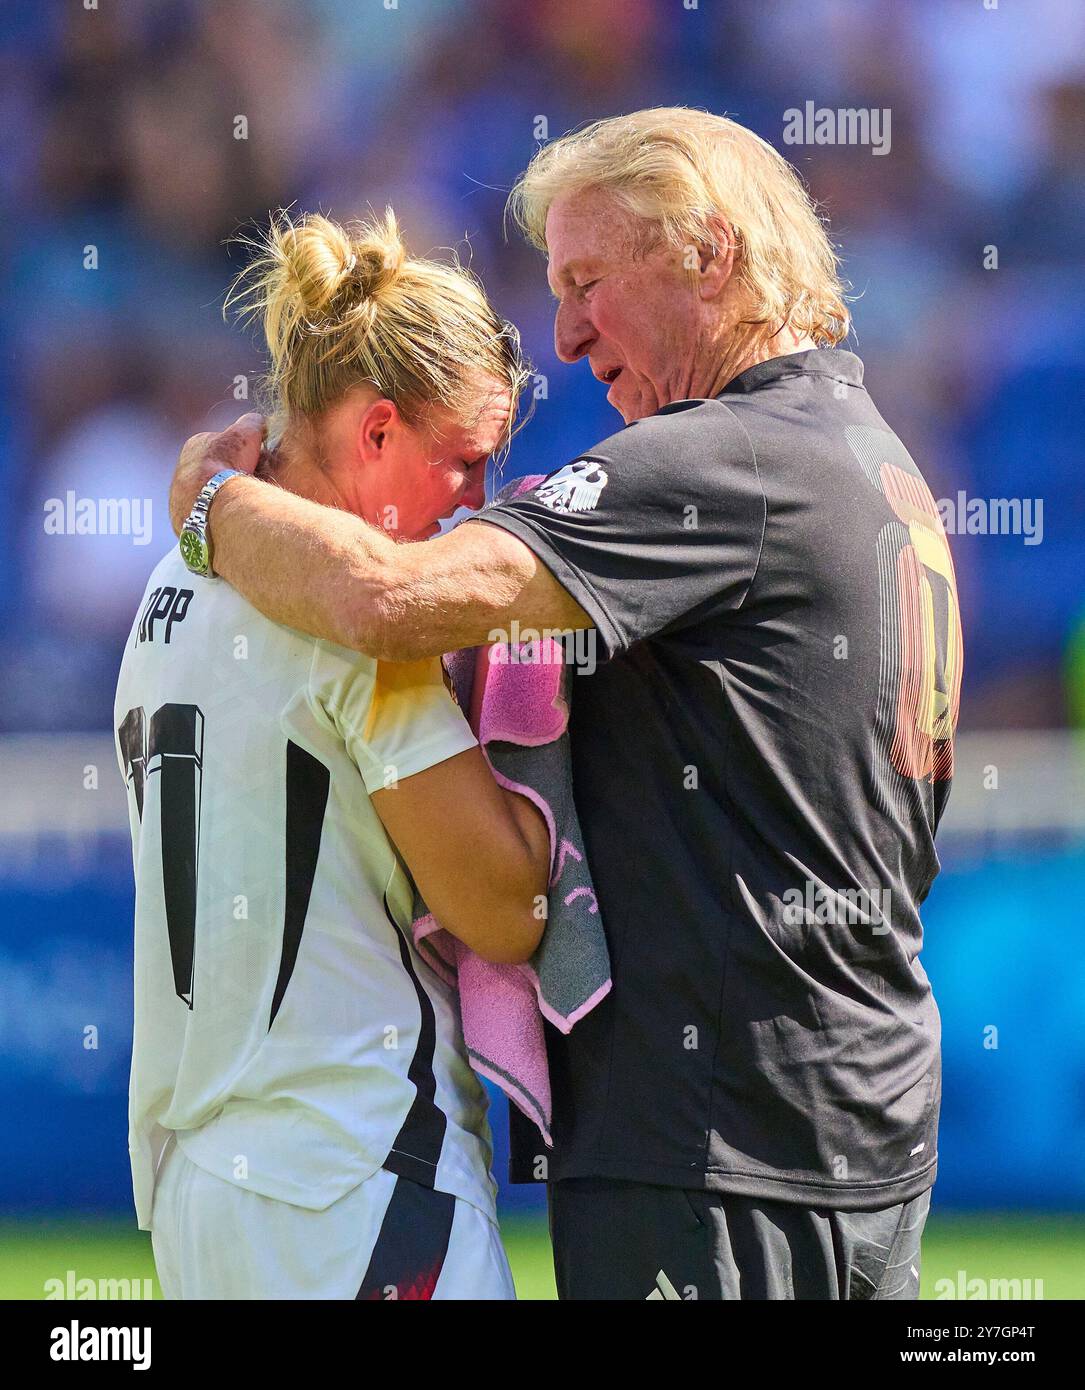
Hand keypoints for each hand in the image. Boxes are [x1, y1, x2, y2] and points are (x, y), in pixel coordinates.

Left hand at [169, 412, 267, 535]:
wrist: (213, 503)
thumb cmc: (227, 465)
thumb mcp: (246, 432)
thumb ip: (252, 422)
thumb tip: (259, 422)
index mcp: (194, 445)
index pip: (221, 446)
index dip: (241, 454)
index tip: (254, 463)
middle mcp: (182, 469)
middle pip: (215, 471)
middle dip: (232, 476)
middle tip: (251, 484)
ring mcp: (180, 496)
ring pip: (209, 494)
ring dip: (225, 497)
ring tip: (242, 503)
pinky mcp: (184, 519)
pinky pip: (206, 515)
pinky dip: (219, 515)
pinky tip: (231, 516)